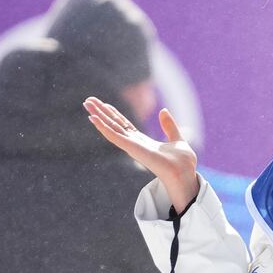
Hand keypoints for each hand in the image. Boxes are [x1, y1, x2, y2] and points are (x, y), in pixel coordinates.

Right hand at [83, 97, 198, 211]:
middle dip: (101, 112)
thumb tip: (163, 110)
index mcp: (143, 141)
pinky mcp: (132, 149)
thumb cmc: (182, 162)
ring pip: (111, 128)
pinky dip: (103, 127)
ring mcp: (132, 146)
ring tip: (87, 104)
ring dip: (98, 116)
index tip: (104, 104)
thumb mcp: (176, 138)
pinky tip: (93, 118)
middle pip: (114, 124)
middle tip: (88, 100)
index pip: (124, 125)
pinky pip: (114, 136)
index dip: (114, 114)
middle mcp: (134, 143)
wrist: (184, 172)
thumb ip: (169, 125)